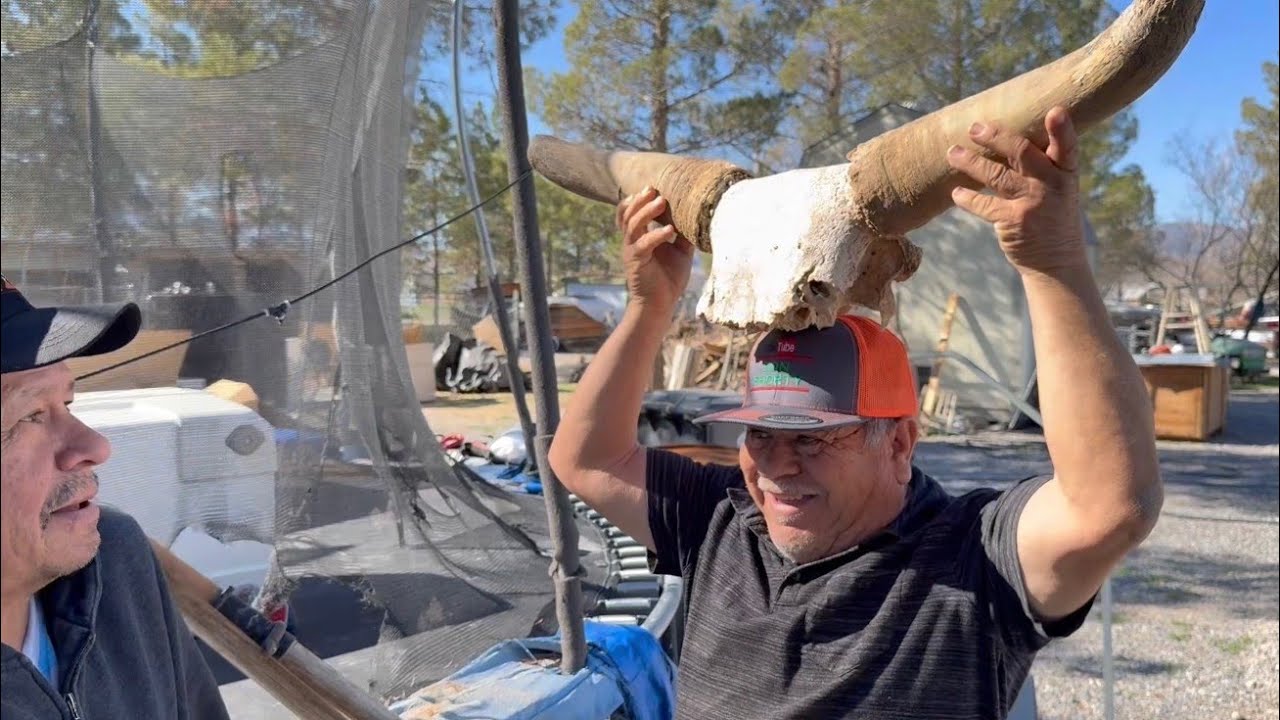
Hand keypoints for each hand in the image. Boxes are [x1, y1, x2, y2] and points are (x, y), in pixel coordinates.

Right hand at [617, 187, 694, 313]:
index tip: (652, 187)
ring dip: (646, 211)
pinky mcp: (636, 262)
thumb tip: (697, 216)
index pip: (630, 212)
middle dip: (639, 199)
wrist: (659, 305)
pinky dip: (656, 235)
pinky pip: (643, 244)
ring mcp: (632, 250)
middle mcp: (632, 241)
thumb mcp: (680, 251)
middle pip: (628, 213)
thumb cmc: (669, 278)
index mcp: (640, 237)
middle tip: (653, 188)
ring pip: (632, 225)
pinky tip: (669, 230)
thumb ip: (683, 233)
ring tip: (660, 201)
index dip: (637, 199)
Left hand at [945, 107, 1086, 274]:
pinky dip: (967, 198)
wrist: (1056, 261)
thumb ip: (1042, 164)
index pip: (1067, 147)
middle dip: (996, 137)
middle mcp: (1051, 184)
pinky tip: (956, 193)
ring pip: (996, 175)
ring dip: (971, 162)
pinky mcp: (1013, 221)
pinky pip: (984, 205)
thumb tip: (1006, 135)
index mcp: (1066, 172)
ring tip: (952, 153)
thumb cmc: (1053, 215)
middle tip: (974, 128)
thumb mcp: (1059, 188)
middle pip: (1022, 152)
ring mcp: (1032, 203)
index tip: (1055, 112)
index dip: (1062, 130)